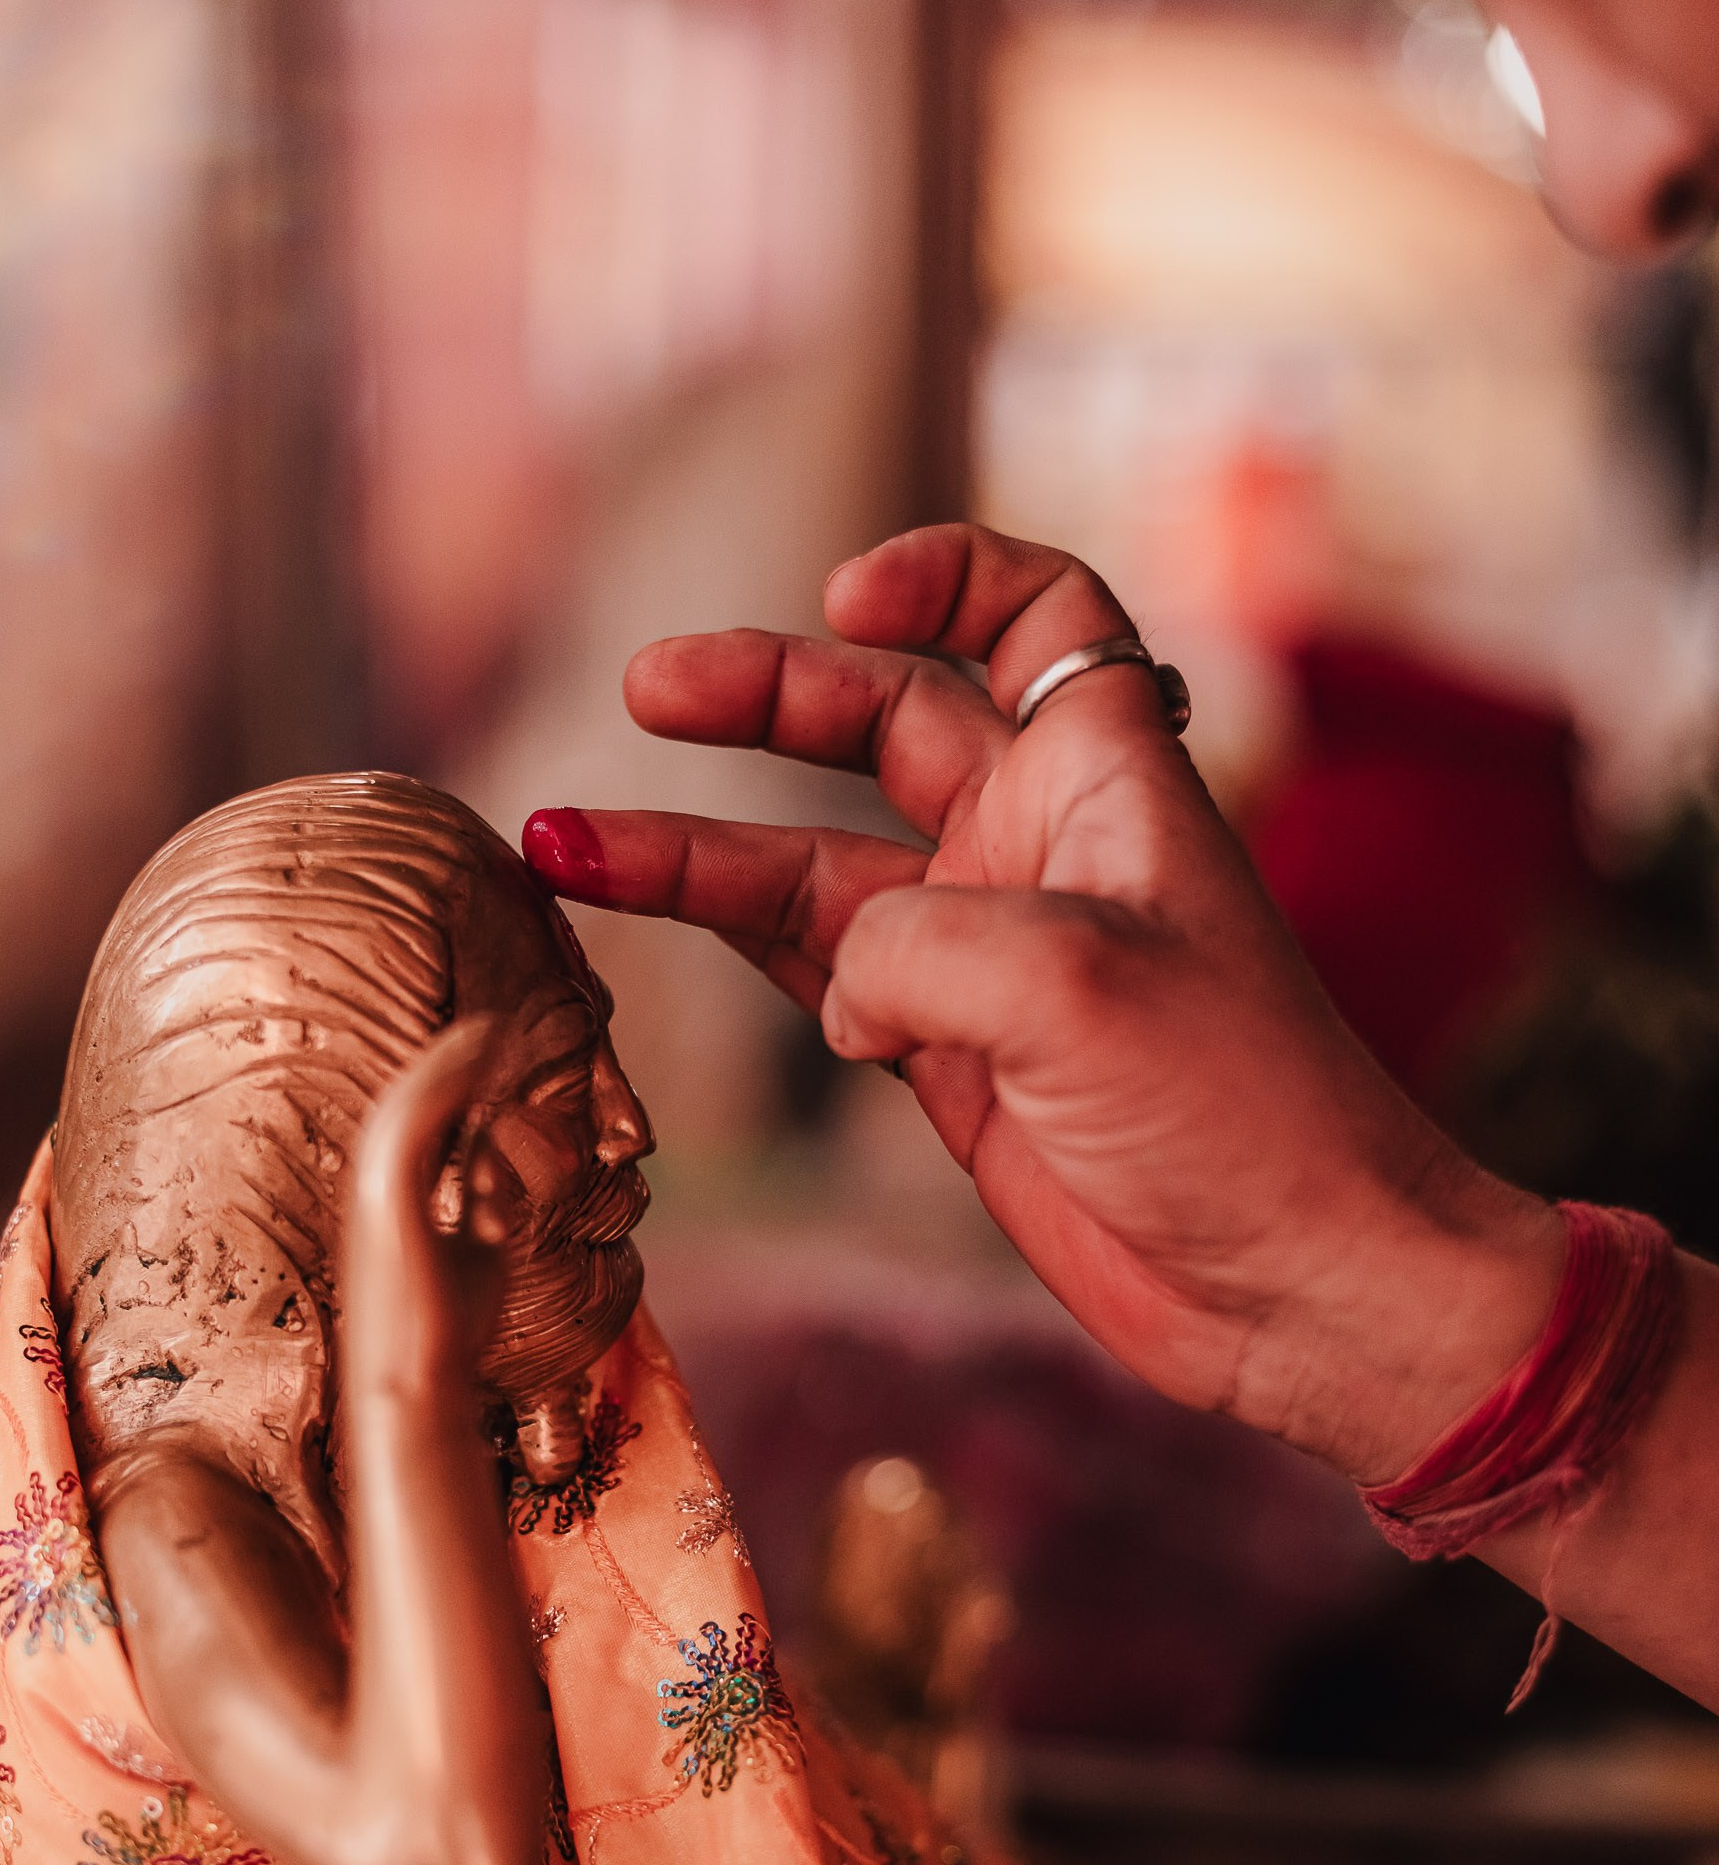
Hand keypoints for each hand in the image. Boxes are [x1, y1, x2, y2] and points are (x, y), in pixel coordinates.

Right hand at [347, 1017, 515, 1410]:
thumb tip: (500, 1153)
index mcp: (394, 1198)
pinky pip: (411, 1126)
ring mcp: (373, 1193)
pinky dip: (442, 1086)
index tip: (492, 1051)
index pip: (420, 1123)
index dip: (454, 1082)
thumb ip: (484, 1195)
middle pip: (406, 1101)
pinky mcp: (385, 1202)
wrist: (420, 1386)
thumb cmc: (447, 1330)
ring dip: (445, 1060)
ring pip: (403, 1104)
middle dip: (447, 1058)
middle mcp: (375, 1187)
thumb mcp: (479, 1246)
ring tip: (488, 1028)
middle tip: (491, 1023)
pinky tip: (478, 1063)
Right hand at [525, 522, 1563, 1483]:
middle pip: (883, 719)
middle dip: (764, 693)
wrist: (1299, 1289)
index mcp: (1104, 778)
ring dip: (695, 851)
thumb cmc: (1237, 1112)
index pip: (1037, 612)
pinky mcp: (947, 1060)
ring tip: (565, 845)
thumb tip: (842, 989)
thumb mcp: (1069, 984)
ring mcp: (985, 955)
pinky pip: (816, 976)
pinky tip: (663, 954)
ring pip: (813, 864)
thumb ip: (914, 943)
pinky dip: (736, 956)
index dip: (946, 575)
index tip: (853, 597)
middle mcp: (1039, 847)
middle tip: (647, 691)